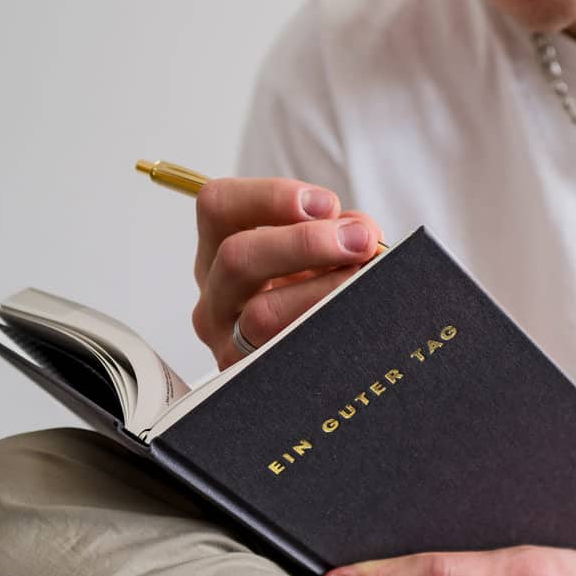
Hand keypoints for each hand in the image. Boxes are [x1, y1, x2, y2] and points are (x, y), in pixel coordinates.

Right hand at [191, 177, 383, 369]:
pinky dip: (326, 331)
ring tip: (361, 281)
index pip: (218, 205)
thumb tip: (361, 233)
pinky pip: (286, 354)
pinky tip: (354, 320)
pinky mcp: (251, 378)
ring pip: (261, 314)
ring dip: (322, 291)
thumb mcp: (322, 251)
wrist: (320, 358)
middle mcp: (215, 295)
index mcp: (219, 250)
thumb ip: (339, 230)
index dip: (272, 197)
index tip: (325, 204)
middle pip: (237, 257)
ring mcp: (227, 342)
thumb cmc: (318, 291)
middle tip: (358, 242)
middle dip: (307, 244)